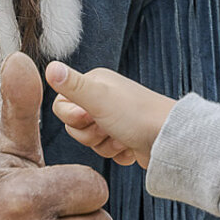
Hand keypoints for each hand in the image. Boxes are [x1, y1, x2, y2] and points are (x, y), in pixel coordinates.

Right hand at [45, 62, 175, 168]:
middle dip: (90, 134)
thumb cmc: (136, 116)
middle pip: (75, 126)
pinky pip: (108, 152)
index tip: (90, 115)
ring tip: (123, 137)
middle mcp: (104, 98)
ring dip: (106, 145)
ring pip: (91, 142)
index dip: (72, 117)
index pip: (61, 105)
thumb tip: (49, 66)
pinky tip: (131, 147)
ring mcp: (115, 119)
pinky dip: (118, 153)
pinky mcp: (125, 137)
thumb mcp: (98, 98)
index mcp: (95, 83)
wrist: (170, 140)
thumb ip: (72, 84)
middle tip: (108, 127)